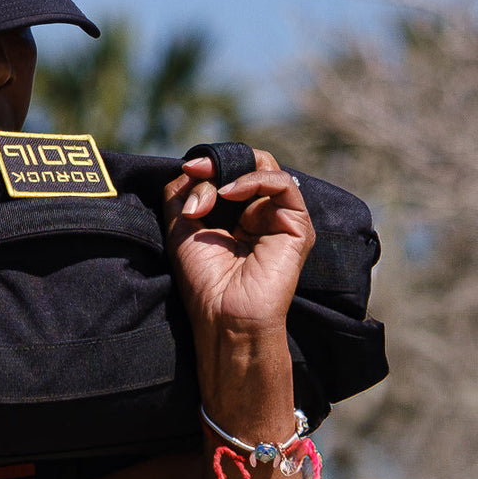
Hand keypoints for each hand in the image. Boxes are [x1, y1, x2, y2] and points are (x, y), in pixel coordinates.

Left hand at [163, 149, 314, 332]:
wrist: (223, 315)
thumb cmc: (202, 280)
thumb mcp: (180, 228)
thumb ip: (182, 193)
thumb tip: (193, 167)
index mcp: (236, 216)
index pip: (228, 173)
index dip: (208, 166)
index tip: (188, 169)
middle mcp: (260, 214)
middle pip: (249, 164)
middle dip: (219, 163)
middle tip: (196, 170)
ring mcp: (280, 218)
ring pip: (265, 168)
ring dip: (231, 173)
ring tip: (211, 194)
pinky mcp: (298, 225)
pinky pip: (283, 184)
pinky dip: (254, 179)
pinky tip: (229, 191)